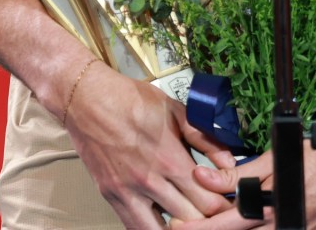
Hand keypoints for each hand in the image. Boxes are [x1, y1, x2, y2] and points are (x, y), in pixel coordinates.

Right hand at [62, 63, 237, 227]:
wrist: (86, 98)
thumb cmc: (129, 99)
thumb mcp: (175, 110)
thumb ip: (205, 138)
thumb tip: (229, 161)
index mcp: (169, 158)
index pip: (208, 201)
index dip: (223, 205)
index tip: (228, 202)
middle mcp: (148, 180)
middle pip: (189, 220)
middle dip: (206, 218)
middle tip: (212, 211)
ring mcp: (127, 192)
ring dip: (179, 227)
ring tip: (187, 219)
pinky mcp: (111, 196)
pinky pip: (133, 227)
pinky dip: (151, 228)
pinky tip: (163, 222)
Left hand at [171, 121, 315, 229]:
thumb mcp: (275, 159)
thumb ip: (238, 172)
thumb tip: (204, 177)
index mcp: (270, 209)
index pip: (225, 224)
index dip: (200, 225)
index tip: (179, 224)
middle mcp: (281, 226)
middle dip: (212, 228)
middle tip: (185, 226)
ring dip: (235, 228)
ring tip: (217, 220)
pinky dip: (258, 229)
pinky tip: (251, 222)